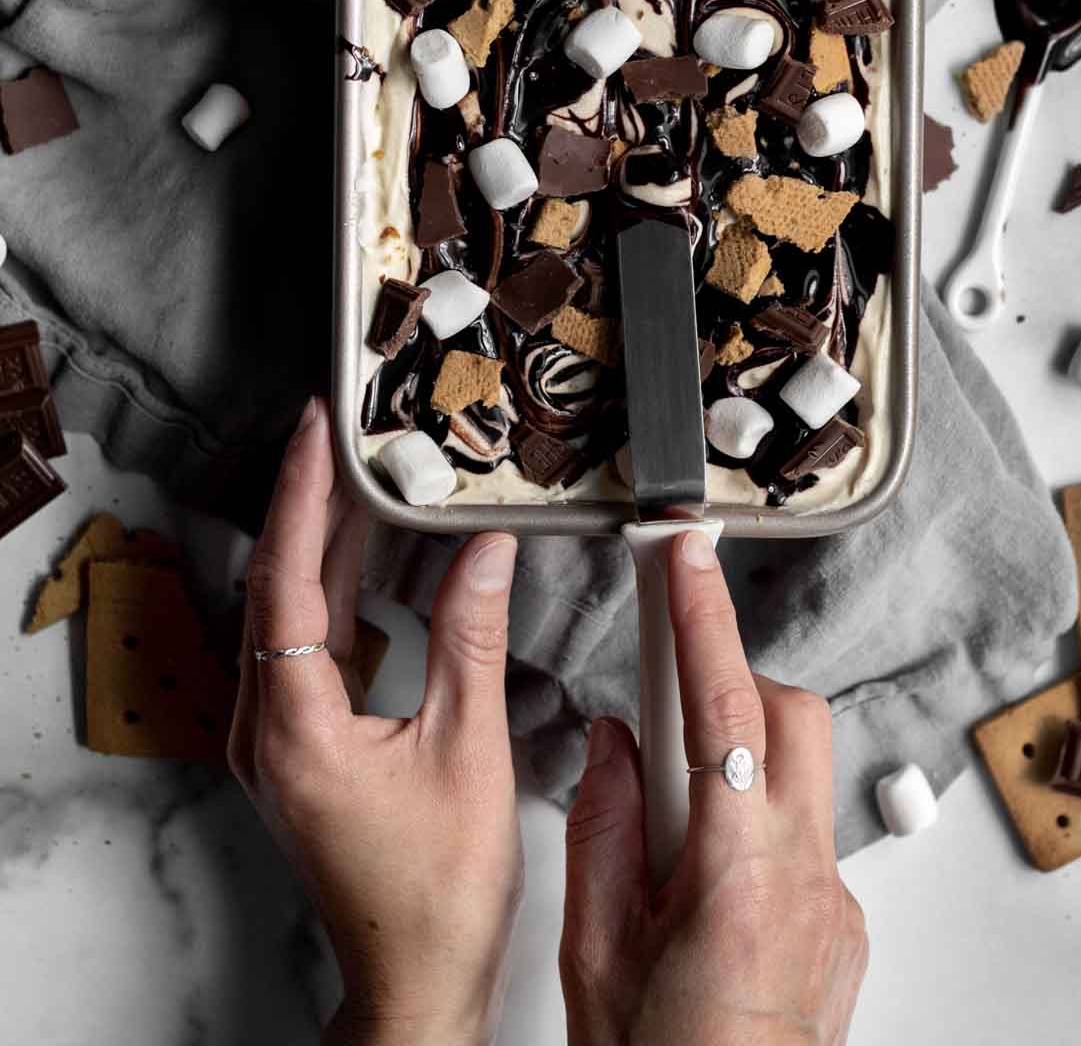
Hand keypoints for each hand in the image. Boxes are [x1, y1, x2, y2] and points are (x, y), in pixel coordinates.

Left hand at [228, 398, 522, 1045]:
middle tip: (337, 433)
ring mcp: (274, 742)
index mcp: (295, 730)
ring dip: (320, 543)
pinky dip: (331, 590)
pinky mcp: (296, 748)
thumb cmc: (440, 893)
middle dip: (307, 503)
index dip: (303, 497)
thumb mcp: (470, 750)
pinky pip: (300, 647)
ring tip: (356, 476)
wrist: (416, 977)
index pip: (286, 582)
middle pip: (273, 587)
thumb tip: (484, 548)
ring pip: (283, 615)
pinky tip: (365, 558)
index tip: (316, 433)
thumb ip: (473, 638)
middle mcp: (265, 732)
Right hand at [559, 529, 866, 1045]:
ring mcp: (835, 906)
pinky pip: (808, 835)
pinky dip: (758, 825)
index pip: (726, 709)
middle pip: (791, 721)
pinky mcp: (845, 930)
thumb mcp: (596, 950)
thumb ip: (604, 826)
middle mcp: (805, 880)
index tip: (687, 558)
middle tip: (667, 714)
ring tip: (675, 830)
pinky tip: (706, 886)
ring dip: (743, 762)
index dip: (703, 620)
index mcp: (738, 876)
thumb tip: (614, 744)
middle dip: (733, 688)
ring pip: (803, 775)